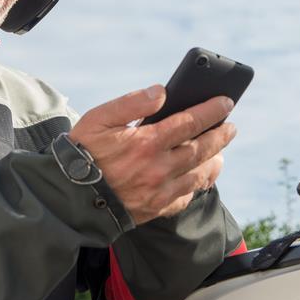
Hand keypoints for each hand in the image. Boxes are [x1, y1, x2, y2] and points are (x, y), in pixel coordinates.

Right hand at [69, 85, 235, 224]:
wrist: (69, 196)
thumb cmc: (82, 152)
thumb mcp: (99, 118)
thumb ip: (132, 104)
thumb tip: (162, 92)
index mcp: (147, 142)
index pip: (190, 122)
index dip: (212, 111)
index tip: (226, 102)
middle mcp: (159, 167)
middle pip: (201, 149)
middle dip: (220, 136)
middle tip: (231, 127)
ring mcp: (159, 190)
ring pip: (198, 175)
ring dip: (213, 161)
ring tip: (219, 153)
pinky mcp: (155, 208)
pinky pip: (184, 198)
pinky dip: (196, 187)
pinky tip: (198, 179)